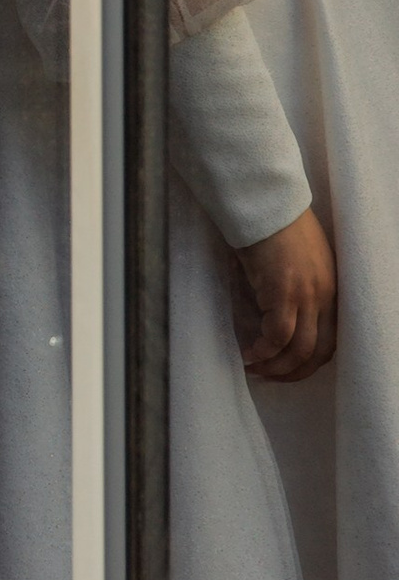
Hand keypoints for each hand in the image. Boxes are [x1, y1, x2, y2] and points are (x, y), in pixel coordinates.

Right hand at [230, 207, 337, 380]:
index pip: (331, 340)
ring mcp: (307, 294)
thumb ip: (296, 289)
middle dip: (293, 373)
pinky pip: (277, 334)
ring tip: (255, 369)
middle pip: (318, 352)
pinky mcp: (284, 291)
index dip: (310, 362)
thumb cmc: (276, 226)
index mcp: (332, 289)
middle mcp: (326, 295)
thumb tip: (274, 316)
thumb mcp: (298, 262)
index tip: (289, 368)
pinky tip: (248, 354)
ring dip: (276, 366)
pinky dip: (263, 350)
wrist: (266, 202)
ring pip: (298, 348)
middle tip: (270, 377)